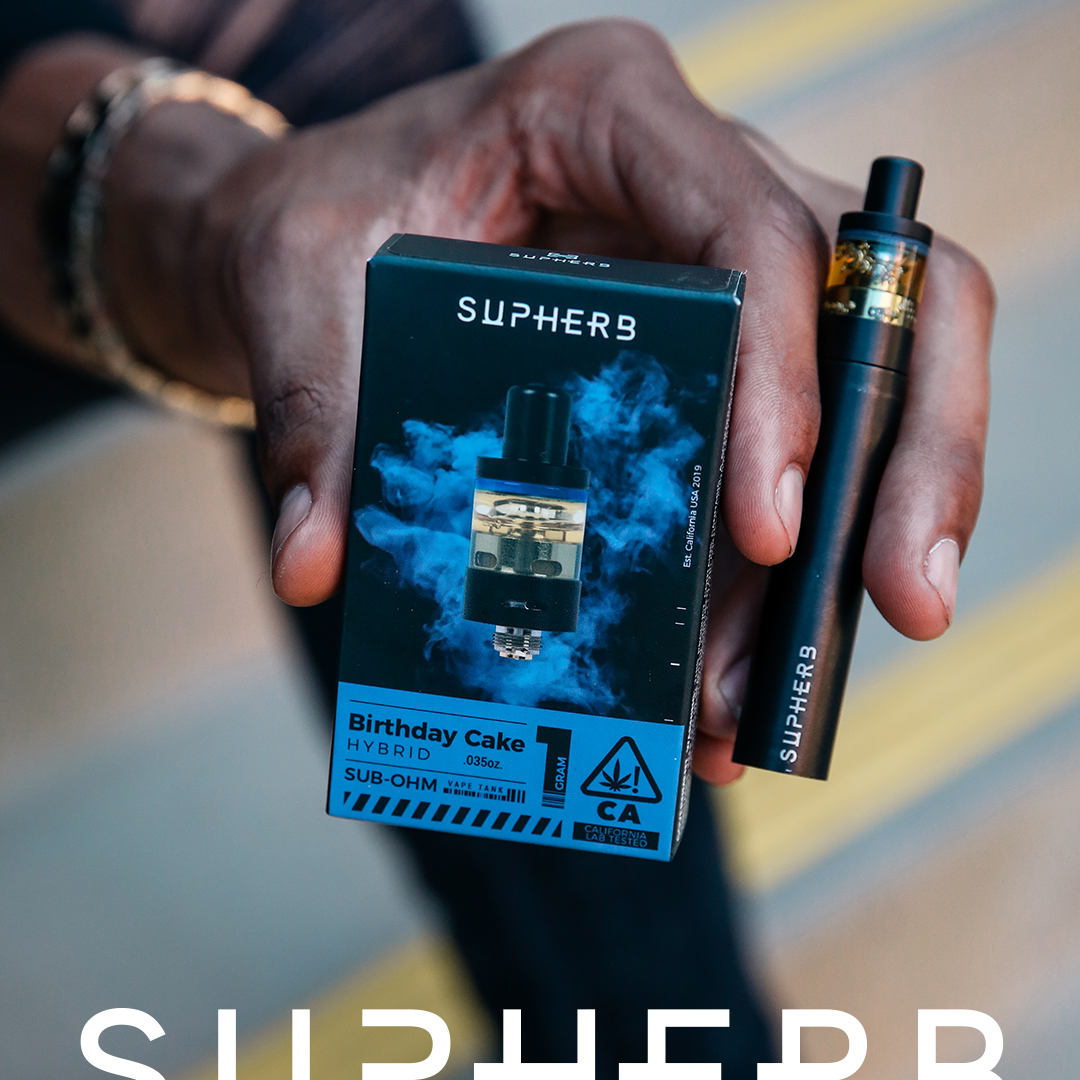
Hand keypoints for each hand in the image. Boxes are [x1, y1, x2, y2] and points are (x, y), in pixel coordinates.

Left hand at [101, 21, 992, 783]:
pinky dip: (781, 558)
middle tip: (906, 603)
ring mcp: (723, 257)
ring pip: (869, 378)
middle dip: (906, 460)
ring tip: (774, 688)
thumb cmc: (327, 217)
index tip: (768, 529)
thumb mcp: (300, 283)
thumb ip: (318, 408)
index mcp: (606, 111)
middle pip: (878, 299)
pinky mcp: (717, 341)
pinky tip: (738, 662)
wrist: (330, 226)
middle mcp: (695, 176)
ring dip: (843, 541)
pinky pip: (798, 437)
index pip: (751, 234)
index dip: (783, 382)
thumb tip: (317, 563)